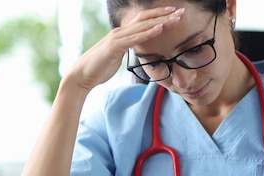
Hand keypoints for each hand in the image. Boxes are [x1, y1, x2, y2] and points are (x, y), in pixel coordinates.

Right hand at [68, 6, 184, 90]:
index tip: (174, 13)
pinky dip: (148, 33)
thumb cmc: (99, 68)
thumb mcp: (117, 56)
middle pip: (146, 19)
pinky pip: (134, 38)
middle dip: (164, 14)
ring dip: (161, 21)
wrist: (82, 76)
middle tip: (181, 11)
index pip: (143, 21)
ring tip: (176, 18)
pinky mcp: (114, 47)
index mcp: (122, 34)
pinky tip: (159, 28)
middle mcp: (120, 32)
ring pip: (143, 26)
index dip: (159, 15)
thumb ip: (128, 49)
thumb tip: (138, 49)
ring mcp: (117, 38)